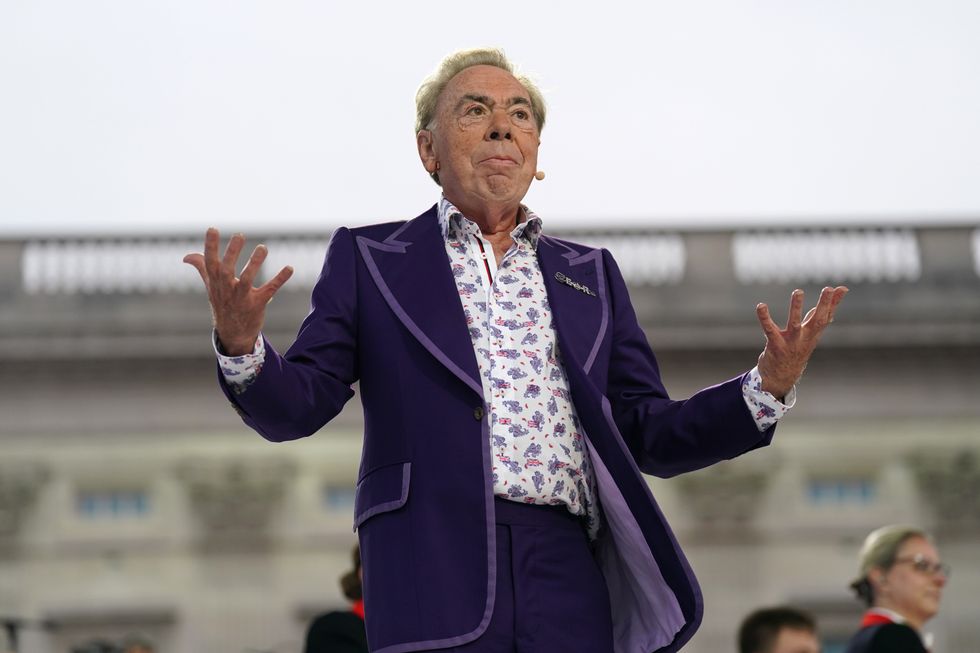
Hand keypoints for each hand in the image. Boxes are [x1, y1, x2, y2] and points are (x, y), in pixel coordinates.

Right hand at [183, 228, 293, 354]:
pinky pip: (269, 290)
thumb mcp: (211, 286)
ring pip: (247, 279)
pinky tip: (289, 268)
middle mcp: (227, 289)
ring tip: (263, 247)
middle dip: (232, 252)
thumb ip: (202, 268)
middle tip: (239, 235)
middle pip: (227, 269)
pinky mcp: (257, 304)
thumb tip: (186, 256)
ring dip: (255, 263)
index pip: (210, 262)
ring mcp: (242, 297)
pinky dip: (280, 279)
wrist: (233, 334)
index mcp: (216, 282)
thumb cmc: (222, 304)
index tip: (212, 228)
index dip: (210, 246)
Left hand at [755, 286, 847, 397]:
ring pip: (795, 323)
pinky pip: (770, 330)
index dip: (834, 303)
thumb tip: (831, 307)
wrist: (782, 377)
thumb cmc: (797, 349)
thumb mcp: (810, 334)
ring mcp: (791, 342)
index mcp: (813, 334)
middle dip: (824, 305)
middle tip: (828, 289)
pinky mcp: (775, 345)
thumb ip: (819, 317)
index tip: (842, 288)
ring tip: (798, 291)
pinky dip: (765, 318)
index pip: (826, 316)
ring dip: (796, 308)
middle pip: (817, 320)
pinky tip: (761, 306)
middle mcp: (805, 338)